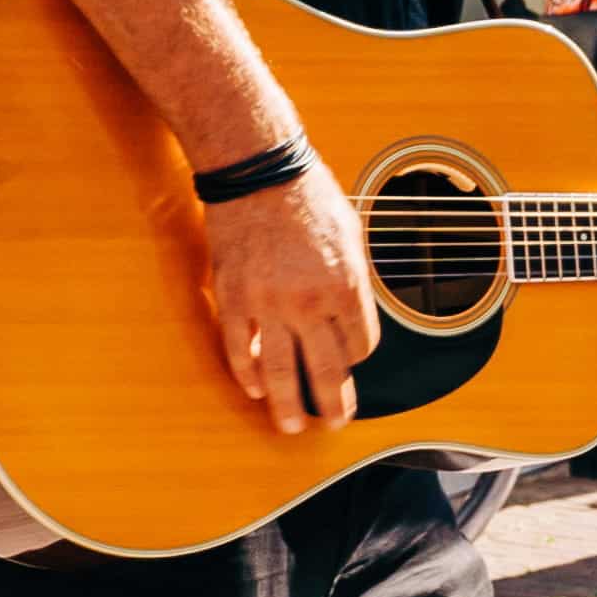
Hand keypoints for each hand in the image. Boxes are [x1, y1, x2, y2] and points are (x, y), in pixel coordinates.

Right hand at [199, 155, 384, 433]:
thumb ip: (354, 280)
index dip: (359, 354)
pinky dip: (248, 375)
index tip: (351, 353)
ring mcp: (269, 304)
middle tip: (335, 422)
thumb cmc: (308, 194)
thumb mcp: (351, 234)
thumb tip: (353, 316)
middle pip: (328, 371)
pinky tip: (255, 389)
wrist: (257, 169)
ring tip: (292, 427)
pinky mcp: (235, 299)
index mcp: (347, 285)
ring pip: (281, 374)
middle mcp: (310, 302)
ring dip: (288, 408)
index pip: (360, 345)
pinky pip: (241, 351)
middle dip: (334, 404)